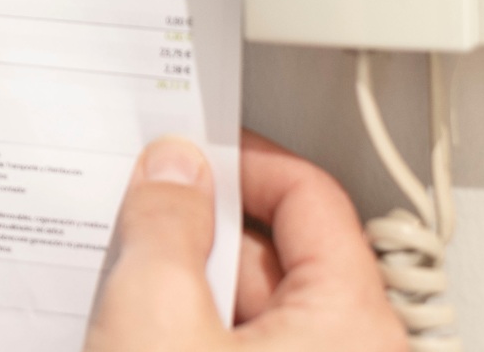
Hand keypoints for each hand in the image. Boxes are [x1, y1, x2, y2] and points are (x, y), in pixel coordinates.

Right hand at [84, 131, 405, 350]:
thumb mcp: (153, 314)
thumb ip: (164, 221)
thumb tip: (173, 171)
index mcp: (354, 329)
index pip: (310, 196)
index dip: (240, 161)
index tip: (187, 151)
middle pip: (278, 256)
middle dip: (202, 234)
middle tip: (143, 224)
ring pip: (252, 312)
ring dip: (189, 293)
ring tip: (129, 301)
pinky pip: (237, 349)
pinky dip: (189, 334)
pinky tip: (138, 338)